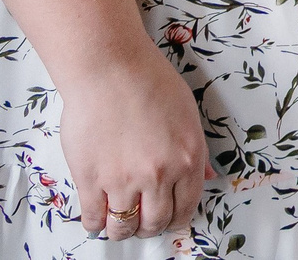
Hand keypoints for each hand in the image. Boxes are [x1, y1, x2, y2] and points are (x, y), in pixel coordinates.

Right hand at [60, 50, 208, 238]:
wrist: (110, 68)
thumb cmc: (148, 82)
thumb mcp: (188, 114)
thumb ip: (197, 152)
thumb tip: (206, 176)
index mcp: (188, 158)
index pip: (185, 208)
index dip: (175, 219)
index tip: (167, 219)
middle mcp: (159, 174)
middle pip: (155, 223)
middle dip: (149, 228)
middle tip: (142, 222)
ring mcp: (123, 180)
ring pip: (123, 227)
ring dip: (122, 230)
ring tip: (119, 222)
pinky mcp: (91, 179)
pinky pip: (94, 219)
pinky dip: (96, 224)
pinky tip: (98, 217)